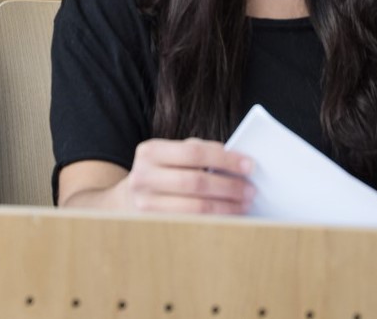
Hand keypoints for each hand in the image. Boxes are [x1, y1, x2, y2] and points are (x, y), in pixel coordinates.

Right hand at [116, 138, 254, 213]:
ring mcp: (146, 204)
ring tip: (244, 203)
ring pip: (196, 207)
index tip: (249, 165)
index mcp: (150, 151)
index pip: (194, 152)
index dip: (225, 159)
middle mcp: (144, 176)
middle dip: (229, 186)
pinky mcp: (154, 225)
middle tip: (250, 189)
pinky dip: (216, 220)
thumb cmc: (159, 174)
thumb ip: (197, 153)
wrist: (125, 201)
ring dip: (227, 206)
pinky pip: (193, 223)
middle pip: (196, 181)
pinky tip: (229, 216)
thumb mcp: (169, 156)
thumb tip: (237, 162)